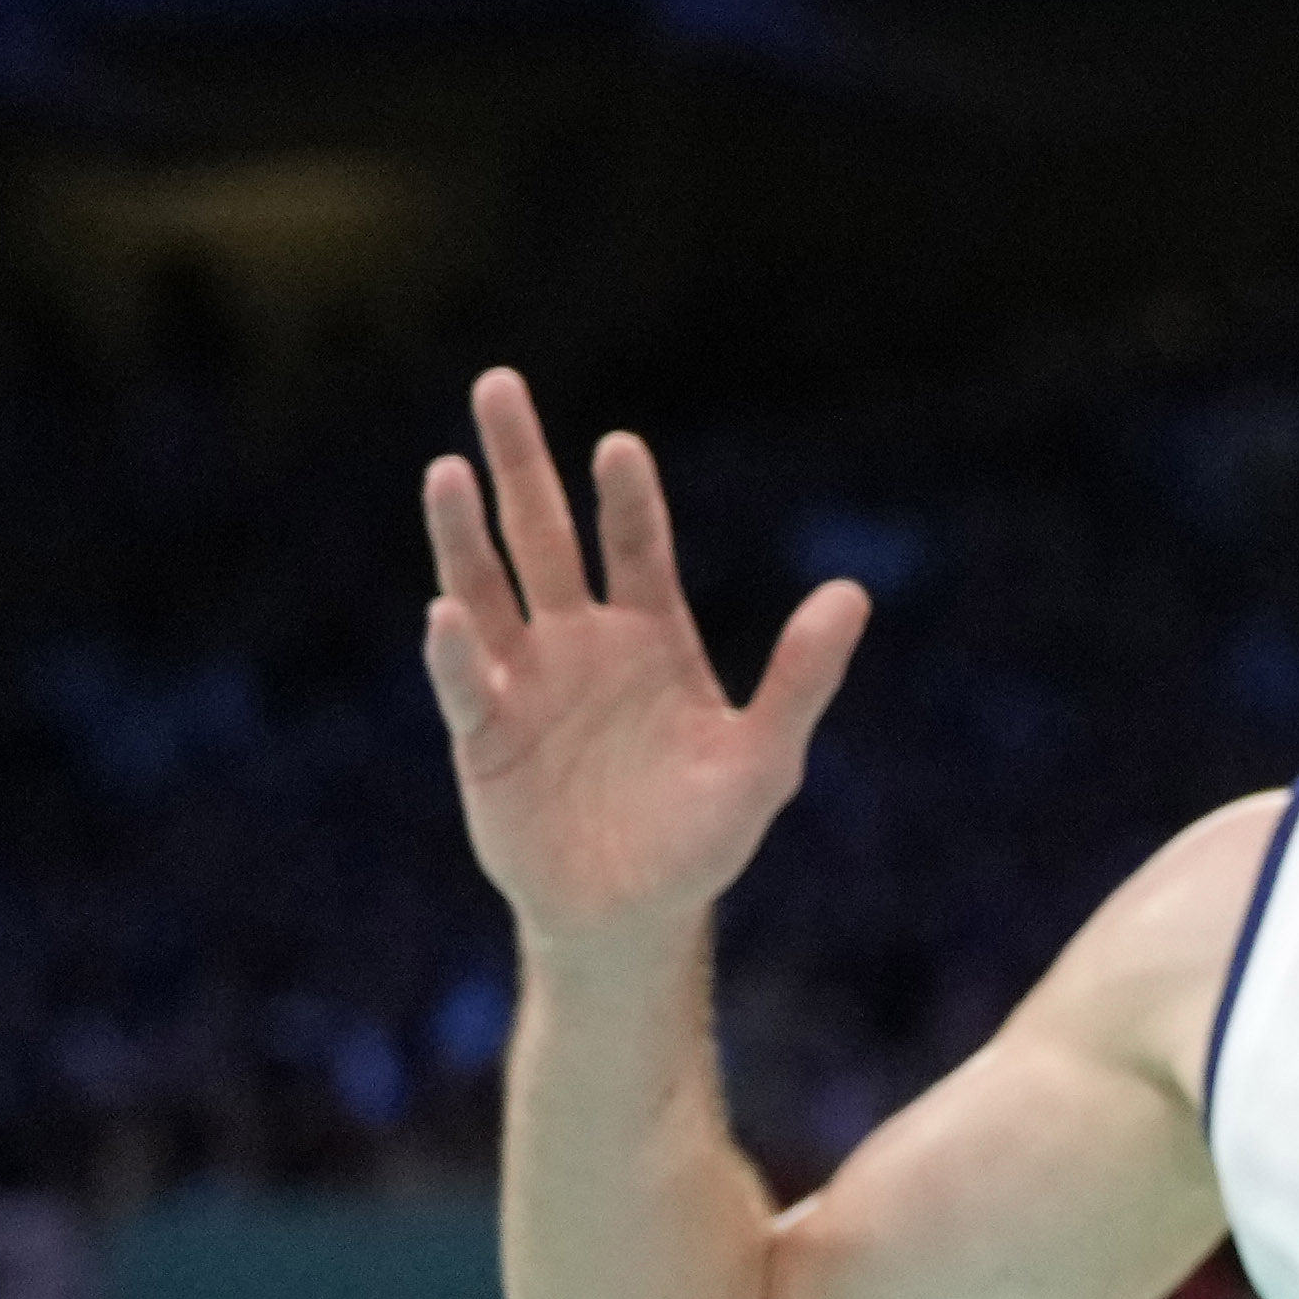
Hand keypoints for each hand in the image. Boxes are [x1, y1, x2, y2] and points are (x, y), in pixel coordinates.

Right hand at [422, 367, 869, 953]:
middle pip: (545, 536)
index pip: (636, 546)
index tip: (619, 445)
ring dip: (465, 533)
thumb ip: (803, 676)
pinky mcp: (485, 737)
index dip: (627, 496)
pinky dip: (454, 651)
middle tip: (499, 385)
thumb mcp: (767, 756)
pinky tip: (445, 611)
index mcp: (652, 636)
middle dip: (523, 464)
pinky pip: (466, 684)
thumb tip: (853, 593)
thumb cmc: (705, 834)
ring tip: (448, 470)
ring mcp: (526, 683)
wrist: (634, 913)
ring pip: (488, 589)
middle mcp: (581, 643)